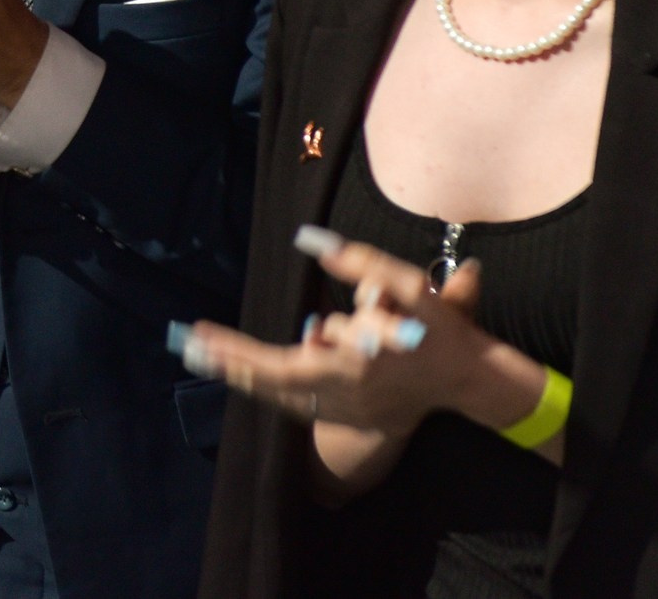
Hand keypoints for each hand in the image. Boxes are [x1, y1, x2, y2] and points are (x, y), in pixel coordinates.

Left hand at [177, 230, 542, 443]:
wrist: (468, 382)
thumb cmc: (440, 330)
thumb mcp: (411, 288)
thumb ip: (362, 263)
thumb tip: (311, 241)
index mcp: (357, 362)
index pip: (284, 363)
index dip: (241, 355)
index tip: (206, 335)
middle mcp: (345, 392)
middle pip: (273, 384)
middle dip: (229, 364)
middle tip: (189, 344)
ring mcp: (347, 410)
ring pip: (282, 398)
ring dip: (242, 376)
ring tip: (203, 353)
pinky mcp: (350, 417)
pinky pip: (298, 406)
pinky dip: (268, 390)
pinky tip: (240, 373)